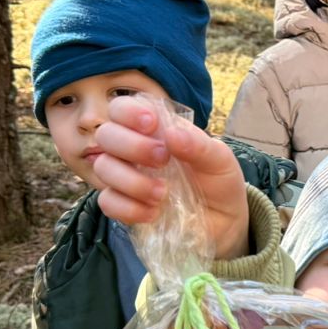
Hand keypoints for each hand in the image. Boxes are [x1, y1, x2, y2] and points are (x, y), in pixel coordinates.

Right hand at [90, 96, 254, 259]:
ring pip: (103, 167)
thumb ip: (199, 145)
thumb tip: (171, 134)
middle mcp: (132, 149)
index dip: (128, 111)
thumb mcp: (219, 160)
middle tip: (162, 160)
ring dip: (132, 181)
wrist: (224, 220)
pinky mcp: (123, 206)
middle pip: (106, 134)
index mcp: (154, 129)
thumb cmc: (218, 181)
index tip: (151, 124)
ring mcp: (124, 177)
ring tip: (163, 193)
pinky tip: (153, 212)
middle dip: (131, 146)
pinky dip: (129, 208)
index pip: (121, 108)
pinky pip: (107, 202)